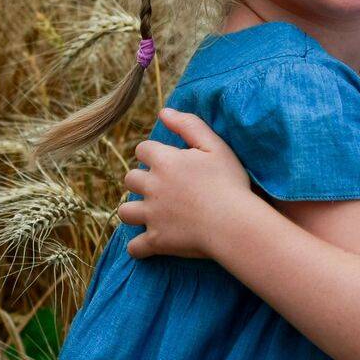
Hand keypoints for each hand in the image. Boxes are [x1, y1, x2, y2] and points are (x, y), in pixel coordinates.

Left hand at [118, 108, 255, 259]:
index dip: (152, 154)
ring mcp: (151, 215)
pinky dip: (139, 248)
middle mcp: (152, 186)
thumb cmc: (229, 183)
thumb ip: (188, 125)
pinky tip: (147, 246)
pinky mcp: (156, 241)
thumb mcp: (215, 146)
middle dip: (141, 182)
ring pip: (125, 212)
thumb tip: (163, 112)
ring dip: (133, 212)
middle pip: (130, 179)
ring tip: (148, 214)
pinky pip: (135, 247)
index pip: (143, 150)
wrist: (234, 223)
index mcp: (165, 161)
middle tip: (160, 188)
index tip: (165, 161)